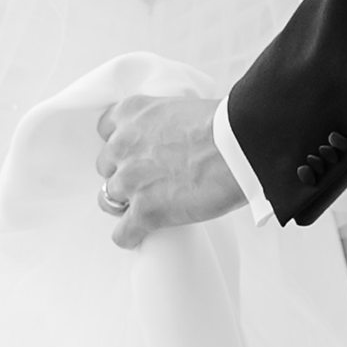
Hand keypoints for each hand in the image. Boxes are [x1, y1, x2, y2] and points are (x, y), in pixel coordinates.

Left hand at [95, 93, 242, 245]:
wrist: (240, 146)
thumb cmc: (226, 125)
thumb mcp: (184, 109)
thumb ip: (167, 125)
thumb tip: (178, 141)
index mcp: (132, 114)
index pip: (106, 130)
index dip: (123, 145)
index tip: (137, 152)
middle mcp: (123, 146)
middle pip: (107, 167)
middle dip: (125, 174)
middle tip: (150, 180)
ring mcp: (130, 181)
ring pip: (109, 200)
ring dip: (126, 205)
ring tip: (149, 208)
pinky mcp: (144, 212)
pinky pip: (123, 234)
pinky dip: (131, 236)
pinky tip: (142, 235)